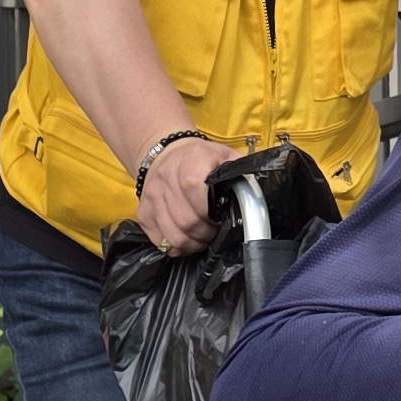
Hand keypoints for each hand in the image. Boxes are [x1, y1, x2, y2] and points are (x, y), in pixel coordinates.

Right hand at [136, 132, 241, 254]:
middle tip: (213, 232)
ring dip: (192, 244)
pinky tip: (186, 238)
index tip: (219, 218)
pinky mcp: (143, 215)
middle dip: (205, 234)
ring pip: (173, 237)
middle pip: (187, 223)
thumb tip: (257, 194)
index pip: (196, 195)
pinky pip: (160, 243)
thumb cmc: (198, 158)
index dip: (211, 214)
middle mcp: (165, 183)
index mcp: (188, 166)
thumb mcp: (223, 155)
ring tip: (201, 237)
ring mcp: (151, 200)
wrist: (164, 152)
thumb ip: (241, 172)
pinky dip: (176, 247)